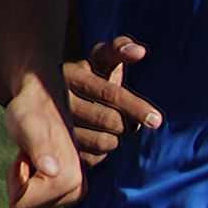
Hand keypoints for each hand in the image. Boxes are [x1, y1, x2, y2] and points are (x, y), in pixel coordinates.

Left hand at [5, 77, 84, 207]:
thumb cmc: (31, 111)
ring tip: (33, 157)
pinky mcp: (70, 188)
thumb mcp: (29, 127)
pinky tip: (38, 162)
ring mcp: (76, 189)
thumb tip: (53, 171)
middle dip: (21, 186)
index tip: (26, 155)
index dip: (15, 182)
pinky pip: (38, 203)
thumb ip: (41, 148)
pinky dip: (31, 185)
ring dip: (26, 184)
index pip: (23, 207)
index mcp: (71, 179)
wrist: (42, 100)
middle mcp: (79, 188)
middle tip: (29, 156)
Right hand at [65, 37, 161, 166]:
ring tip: (113, 129)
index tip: (157, 121)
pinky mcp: (54, 149)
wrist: (51, 97)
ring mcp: (54, 127)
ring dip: (115, 138)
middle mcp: (58, 101)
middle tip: (131, 122)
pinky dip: (101, 153)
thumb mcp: (99, 58)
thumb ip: (119, 48)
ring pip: (101, 141)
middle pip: (109, 120)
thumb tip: (140, 51)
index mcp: (72, 75)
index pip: (112, 94)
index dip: (137, 108)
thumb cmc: (88, 75)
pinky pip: (90, 158)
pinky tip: (98, 139)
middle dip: (128, 123)